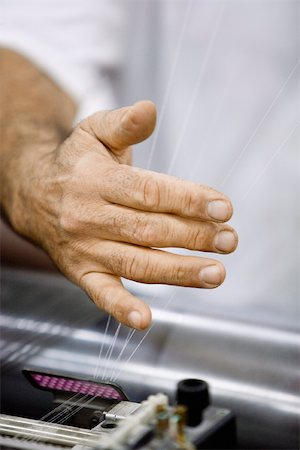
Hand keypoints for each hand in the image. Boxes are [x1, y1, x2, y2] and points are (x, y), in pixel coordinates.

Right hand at [15, 101, 237, 328]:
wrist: (34, 193)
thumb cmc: (77, 162)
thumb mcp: (95, 132)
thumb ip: (124, 123)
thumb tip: (150, 109)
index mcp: (96, 180)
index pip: (149, 193)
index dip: (188, 200)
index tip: (223, 208)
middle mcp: (88, 216)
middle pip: (149, 230)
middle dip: (194, 236)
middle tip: (229, 240)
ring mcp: (84, 248)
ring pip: (135, 263)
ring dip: (178, 271)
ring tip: (215, 273)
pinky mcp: (79, 271)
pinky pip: (100, 293)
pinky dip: (121, 308)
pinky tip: (145, 320)